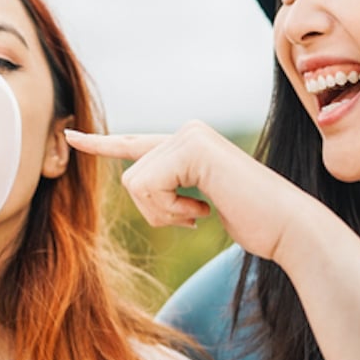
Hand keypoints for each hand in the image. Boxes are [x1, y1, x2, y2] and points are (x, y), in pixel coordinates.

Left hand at [65, 121, 314, 262]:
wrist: (288, 227)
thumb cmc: (252, 221)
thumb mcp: (200, 204)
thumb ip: (172, 190)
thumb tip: (140, 185)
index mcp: (186, 144)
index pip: (134, 144)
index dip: (100, 143)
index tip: (71, 134)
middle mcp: (186, 132)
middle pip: (131, 177)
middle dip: (155, 211)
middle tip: (193, 217)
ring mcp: (189, 136)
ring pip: (136, 183)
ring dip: (164, 213)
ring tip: (201, 213)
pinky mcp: (192, 148)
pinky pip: (149, 186)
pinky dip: (172, 210)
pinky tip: (205, 210)